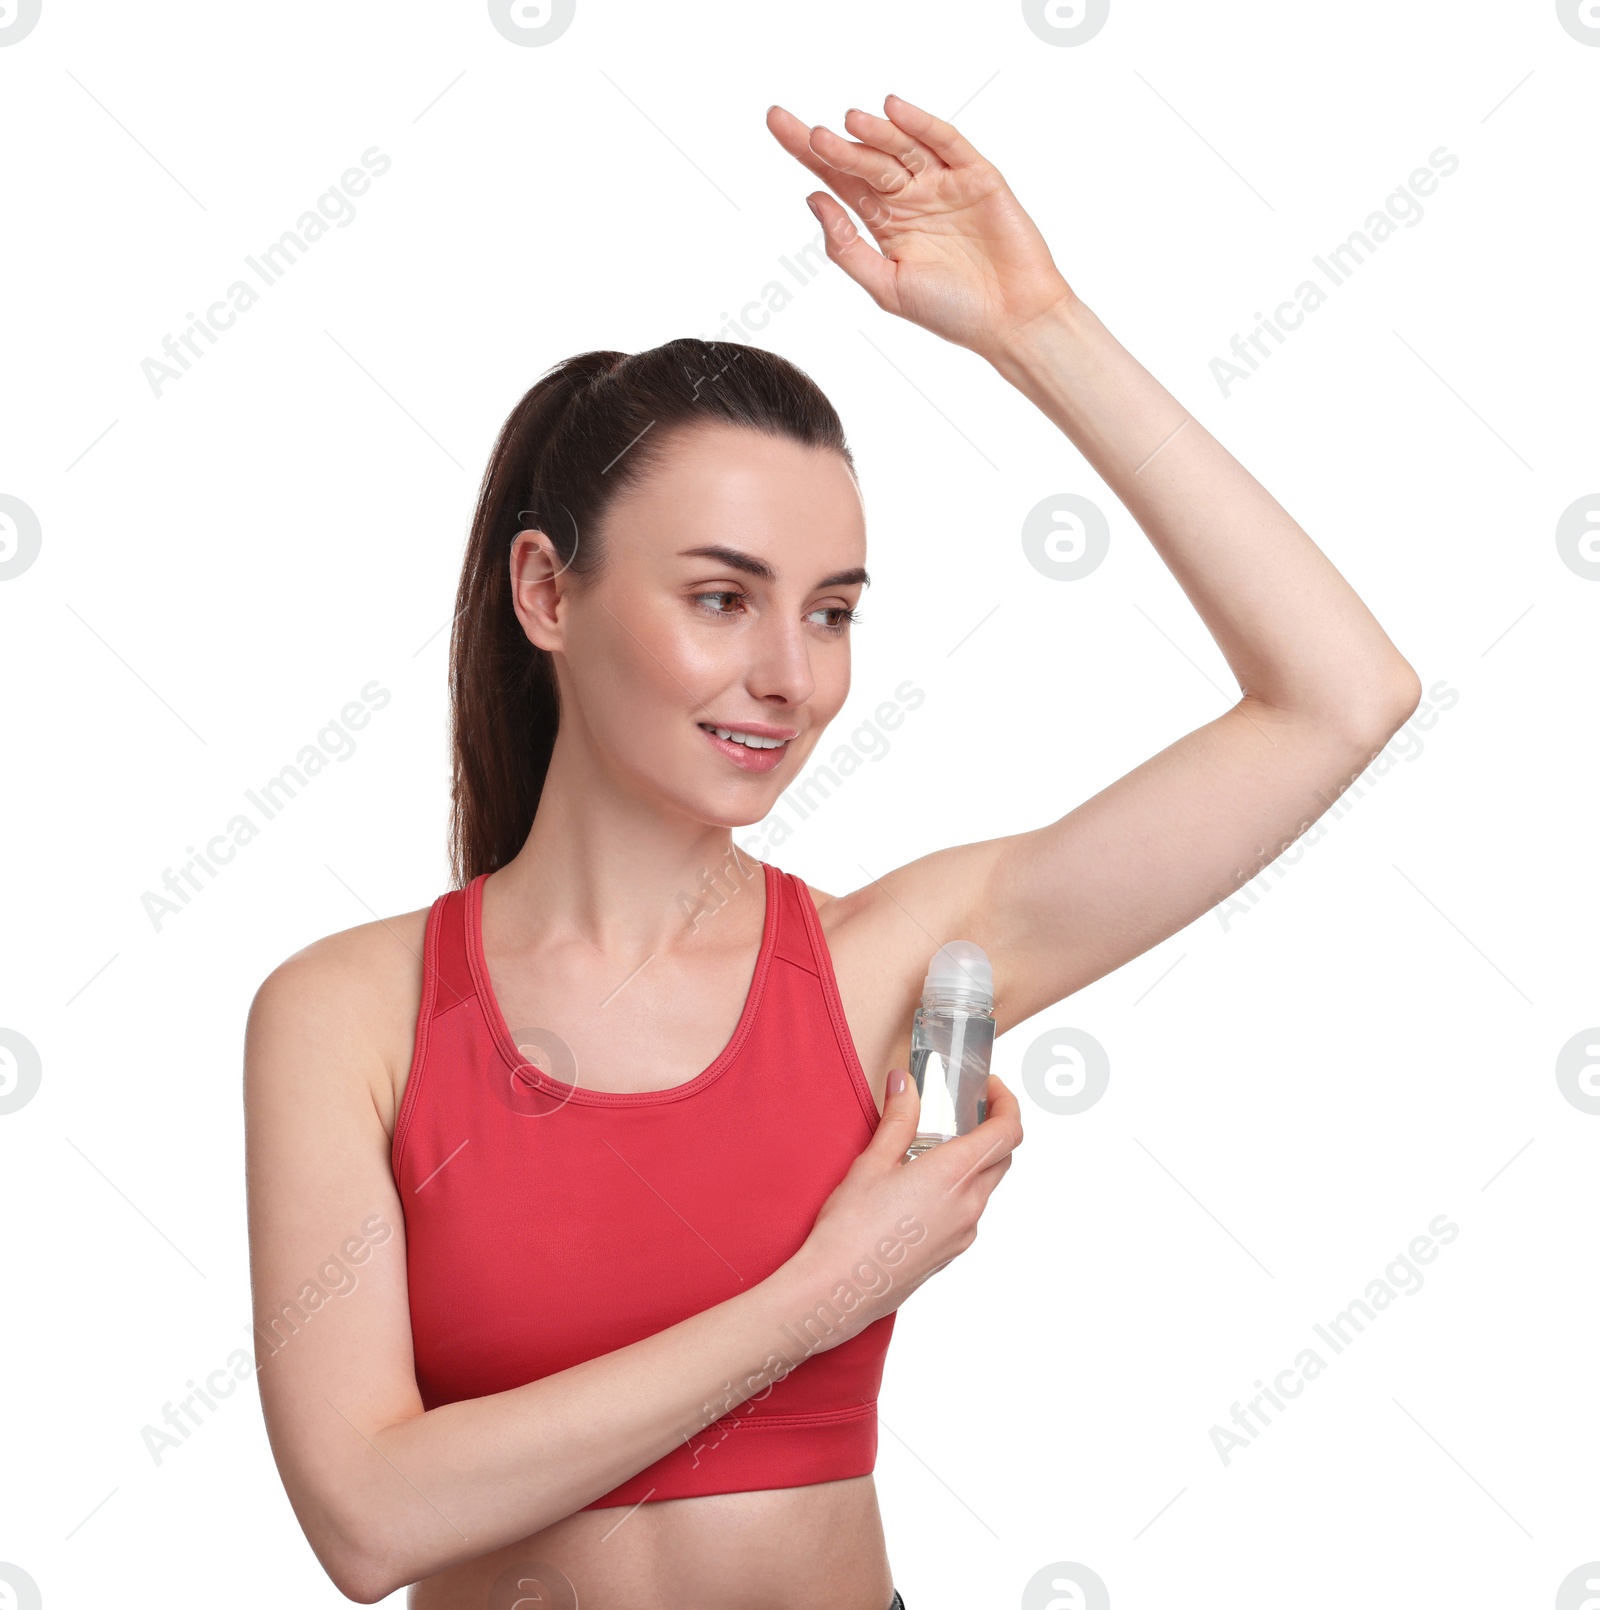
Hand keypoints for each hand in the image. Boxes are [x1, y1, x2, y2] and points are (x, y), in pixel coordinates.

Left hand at [765, 94, 1074, 359]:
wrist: (1012, 321)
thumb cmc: (952, 313)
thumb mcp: (886, 286)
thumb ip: (847, 247)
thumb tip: (814, 200)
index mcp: (885, 223)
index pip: (838, 179)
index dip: (808, 152)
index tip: (777, 123)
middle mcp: (910, 197)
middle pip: (863, 159)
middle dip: (832, 144)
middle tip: (807, 133)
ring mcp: (943, 184)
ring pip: (900, 148)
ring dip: (874, 133)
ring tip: (848, 123)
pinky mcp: (977, 176)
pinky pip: (946, 143)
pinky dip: (921, 124)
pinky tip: (894, 110)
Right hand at [789, 1067, 1023, 1351]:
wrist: (839, 1291)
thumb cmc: (850, 1228)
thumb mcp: (871, 1163)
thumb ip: (898, 1119)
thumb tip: (906, 1083)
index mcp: (953, 1175)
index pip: (1009, 1131)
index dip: (1007, 1103)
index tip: (989, 1088)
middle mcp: (969, 1205)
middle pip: (1002, 1157)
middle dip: (991, 1129)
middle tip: (963, 1112)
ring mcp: (964, 1233)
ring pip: (985, 1186)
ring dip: (972, 1162)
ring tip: (932, 1150)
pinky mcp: (951, 1253)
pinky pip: (968, 1212)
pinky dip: (958, 1191)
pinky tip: (920, 1189)